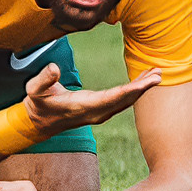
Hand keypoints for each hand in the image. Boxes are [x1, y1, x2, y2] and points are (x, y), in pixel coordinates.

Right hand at [19, 62, 160, 140]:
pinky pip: (121, 101)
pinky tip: (143, 81)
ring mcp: (99, 113)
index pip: (111, 98)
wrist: (38, 123)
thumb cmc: (37, 104)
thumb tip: (54, 68)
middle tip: (158, 74)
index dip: (130, 91)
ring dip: (141, 88)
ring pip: (125, 101)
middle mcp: (95, 113)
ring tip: (156, 74)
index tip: (146, 83)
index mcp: (82, 107)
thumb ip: (44, 79)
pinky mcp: (100, 110)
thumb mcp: (33, 90)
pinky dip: (134, 91)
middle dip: (142, 88)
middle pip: (124, 101)